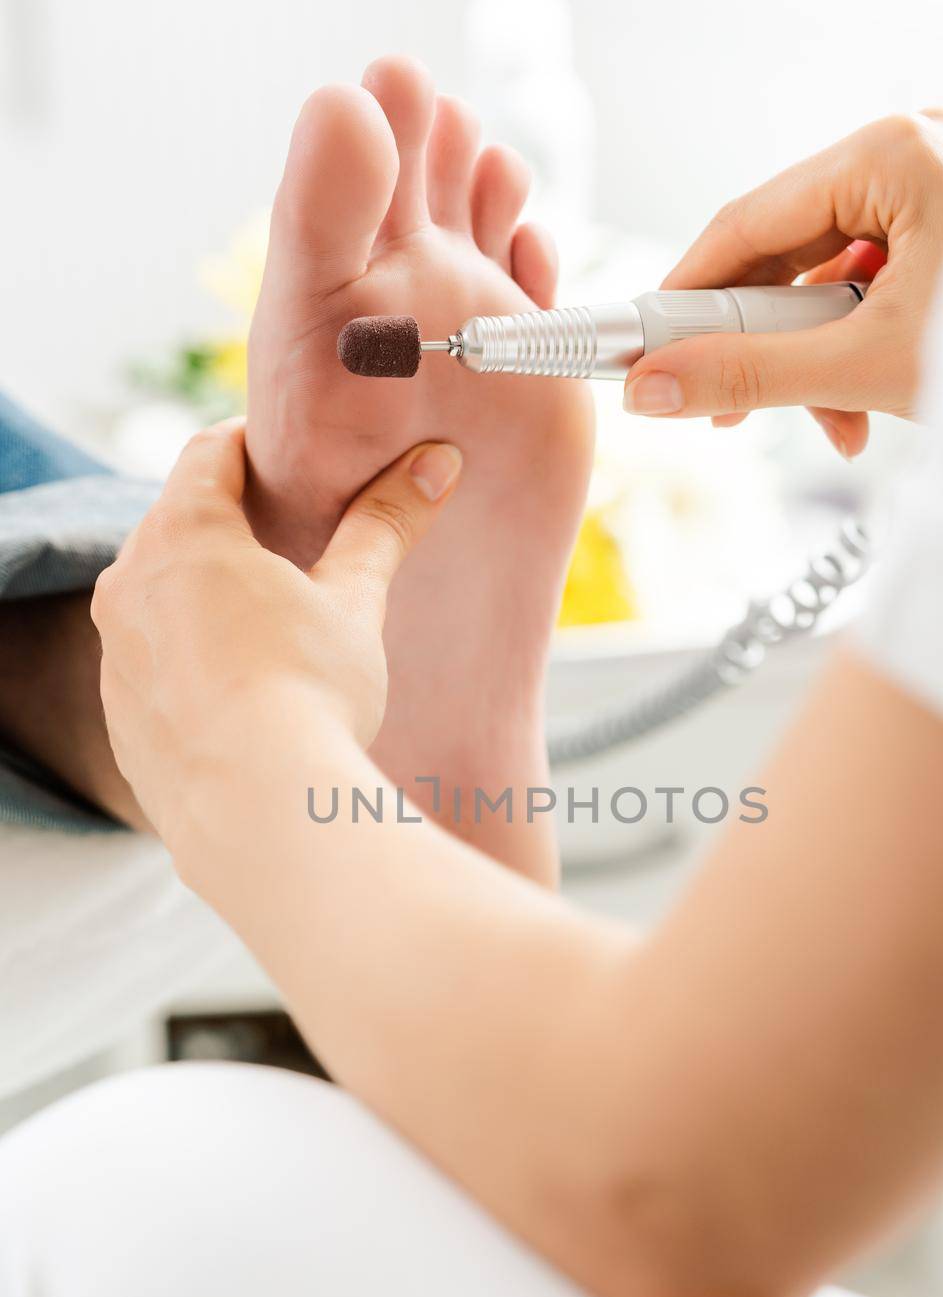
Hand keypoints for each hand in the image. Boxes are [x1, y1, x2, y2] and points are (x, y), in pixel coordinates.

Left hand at [91, 419, 460, 843]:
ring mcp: (116, 655)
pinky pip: (153, 664)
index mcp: (183, 535)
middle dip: (232, 521)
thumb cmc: (311, 694)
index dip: (256, 444)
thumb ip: (385, 526)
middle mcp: (129, 584)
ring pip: (160, 597)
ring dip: (206, 593)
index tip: (296, 456)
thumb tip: (437, 462)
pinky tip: (243, 691)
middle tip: (294, 535)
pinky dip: (190, 659)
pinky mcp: (120, 717)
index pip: (210, 453)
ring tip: (271, 619)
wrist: (258, 817)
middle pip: (178, 523)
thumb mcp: (356, 602)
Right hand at [623, 112, 942, 455]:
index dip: (684, 294)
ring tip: (830, 422)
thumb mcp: (869, 364)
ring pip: (821, 277)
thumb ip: (749, 375)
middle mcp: (909, 152)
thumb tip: (654, 388)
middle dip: (758, 345)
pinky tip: (863, 404)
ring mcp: (930, 185)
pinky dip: (852, 348)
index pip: (747, 221)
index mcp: (891, 152)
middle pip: (782, 251)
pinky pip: (864, 283)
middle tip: (717, 406)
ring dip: (811, 361)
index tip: (640, 349)